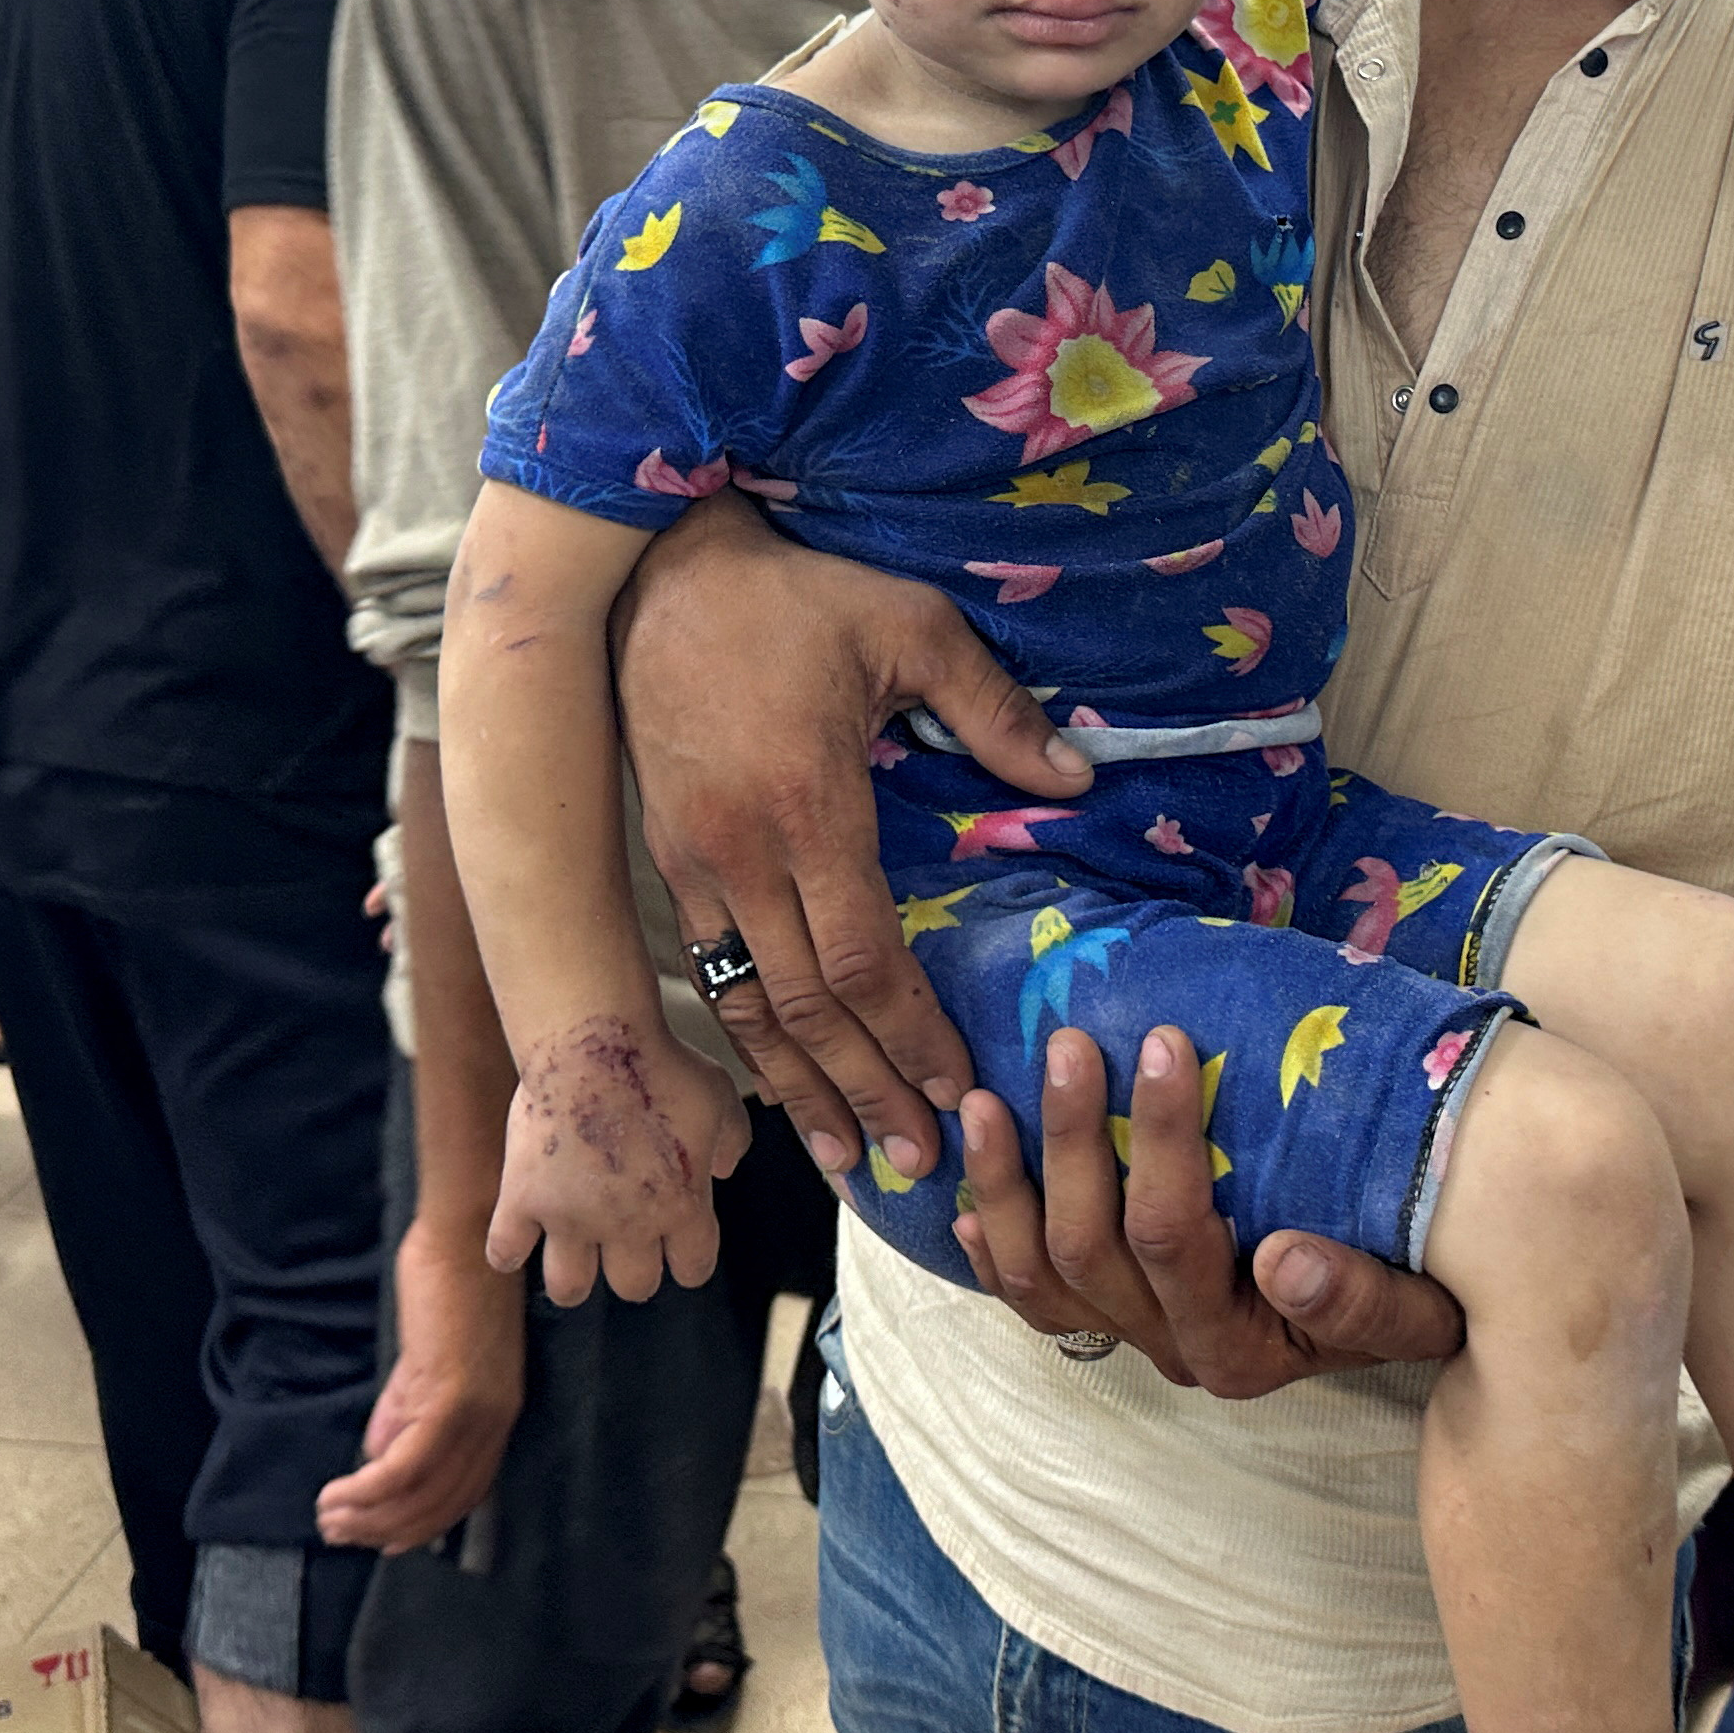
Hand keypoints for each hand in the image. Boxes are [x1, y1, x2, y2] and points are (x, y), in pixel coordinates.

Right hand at [316, 1222, 528, 1551]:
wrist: (465, 1232)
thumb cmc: (447, 1281)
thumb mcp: (425, 1358)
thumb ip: (405, 1406)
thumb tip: (378, 1456)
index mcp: (498, 1410)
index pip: (466, 1491)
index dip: (424, 1524)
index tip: (383, 1541)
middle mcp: (495, 1418)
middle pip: (444, 1502)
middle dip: (388, 1529)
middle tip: (340, 1534)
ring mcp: (477, 1410)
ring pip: (423, 1491)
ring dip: (371, 1515)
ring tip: (329, 1520)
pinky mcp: (451, 1395)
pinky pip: (408, 1464)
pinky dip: (370, 1488)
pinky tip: (338, 1494)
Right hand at [488, 1013, 748, 1304]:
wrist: (596, 1040)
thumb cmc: (660, 1062)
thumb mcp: (720, 1096)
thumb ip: (733, 1139)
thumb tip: (727, 1167)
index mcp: (683, 1207)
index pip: (693, 1268)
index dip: (689, 1258)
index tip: (680, 1245)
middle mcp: (629, 1226)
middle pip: (634, 1286)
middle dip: (634, 1270)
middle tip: (625, 1243)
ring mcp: (571, 1218)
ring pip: (569, 1287)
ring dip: (574, 1277)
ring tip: (573, 1254)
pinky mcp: (523, 1200)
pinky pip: (505, 1251)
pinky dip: (508, 1250)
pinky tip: (518, 1237)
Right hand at [617, 490, 1085, 1179]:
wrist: (658, 576)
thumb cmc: (793, 597)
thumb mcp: (908, 625)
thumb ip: (992, 708)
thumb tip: (1075, 780)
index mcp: (807, 806)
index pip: (860, 956)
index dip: (909, 1031)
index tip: (958, 1085)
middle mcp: (741, 855)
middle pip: (804, 1006)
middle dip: (865, 1087)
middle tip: (917, 1156)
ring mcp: (695, 865)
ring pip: (748, 1004)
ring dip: (802, 1087)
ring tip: (852, 1155)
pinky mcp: (669, 860)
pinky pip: (713, 971)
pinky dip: (750, 1039)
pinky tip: (784, 1083)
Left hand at [950, 1025, 1465, 1396]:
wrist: (1410, 1324)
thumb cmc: (1416, 1294)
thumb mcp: (1419, 1305)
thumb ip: (1361, 1296)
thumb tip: (1284, 1259)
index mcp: (1242, 1346)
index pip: (1176, 1237)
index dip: (1161, 1141)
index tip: (1170, 1041)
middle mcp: (1176, 1350)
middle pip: (1091, 1247)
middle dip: (1073, 1139)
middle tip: (1070, 1042)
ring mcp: (1135, 1338)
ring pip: (1041, 1273)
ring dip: (1005, 1186)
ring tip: (985, 1100)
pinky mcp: (1109, 1326)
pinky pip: (1029, 1298)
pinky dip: (990, 1247)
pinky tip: (961, 1197)